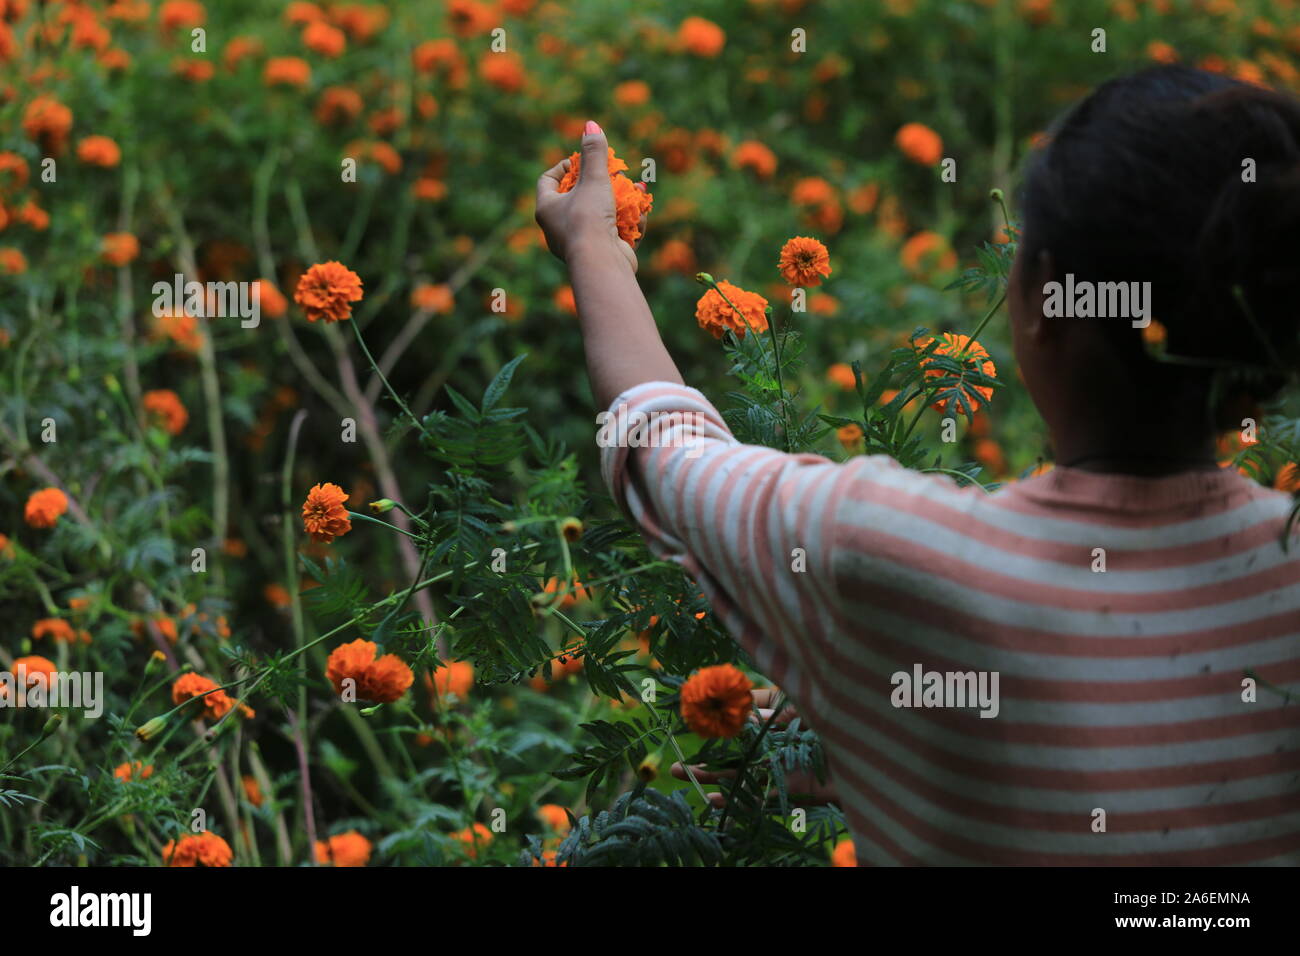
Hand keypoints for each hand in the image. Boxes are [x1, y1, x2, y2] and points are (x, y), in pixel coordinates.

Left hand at [535, 120, 646, 272]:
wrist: (601, 264)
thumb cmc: (589, 219)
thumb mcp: (594, 180)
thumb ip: (595, 153)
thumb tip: (591, 124)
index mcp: (547, 209)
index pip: (548, 180)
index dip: (564, 166)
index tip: (582, 160)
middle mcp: (558, 228)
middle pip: (577, 197)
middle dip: (601, 183)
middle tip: (615, 173)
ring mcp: (579, 244)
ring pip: (600, 216)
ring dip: (621, 201)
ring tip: (638, 188)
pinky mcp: (600, 255)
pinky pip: (614, 233)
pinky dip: (629, 221)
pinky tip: (643, 210)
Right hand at [670, 688, 839, 807]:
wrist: (885, 746)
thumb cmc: (846, 708)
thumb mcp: (807, 697)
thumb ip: (776, 706)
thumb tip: (743, 715)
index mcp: (784, 706)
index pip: (744, 706)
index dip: (718, 708)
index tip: (691, 710)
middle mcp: (781, 736)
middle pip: (736, 743)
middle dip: (705, 747)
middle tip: (676, 748)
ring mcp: (787, 764)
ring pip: (742, 771)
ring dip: (711, 774)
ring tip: (681, 774)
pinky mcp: (798, 789)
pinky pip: (763, 796)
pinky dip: (738, 799)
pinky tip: (713, 800)